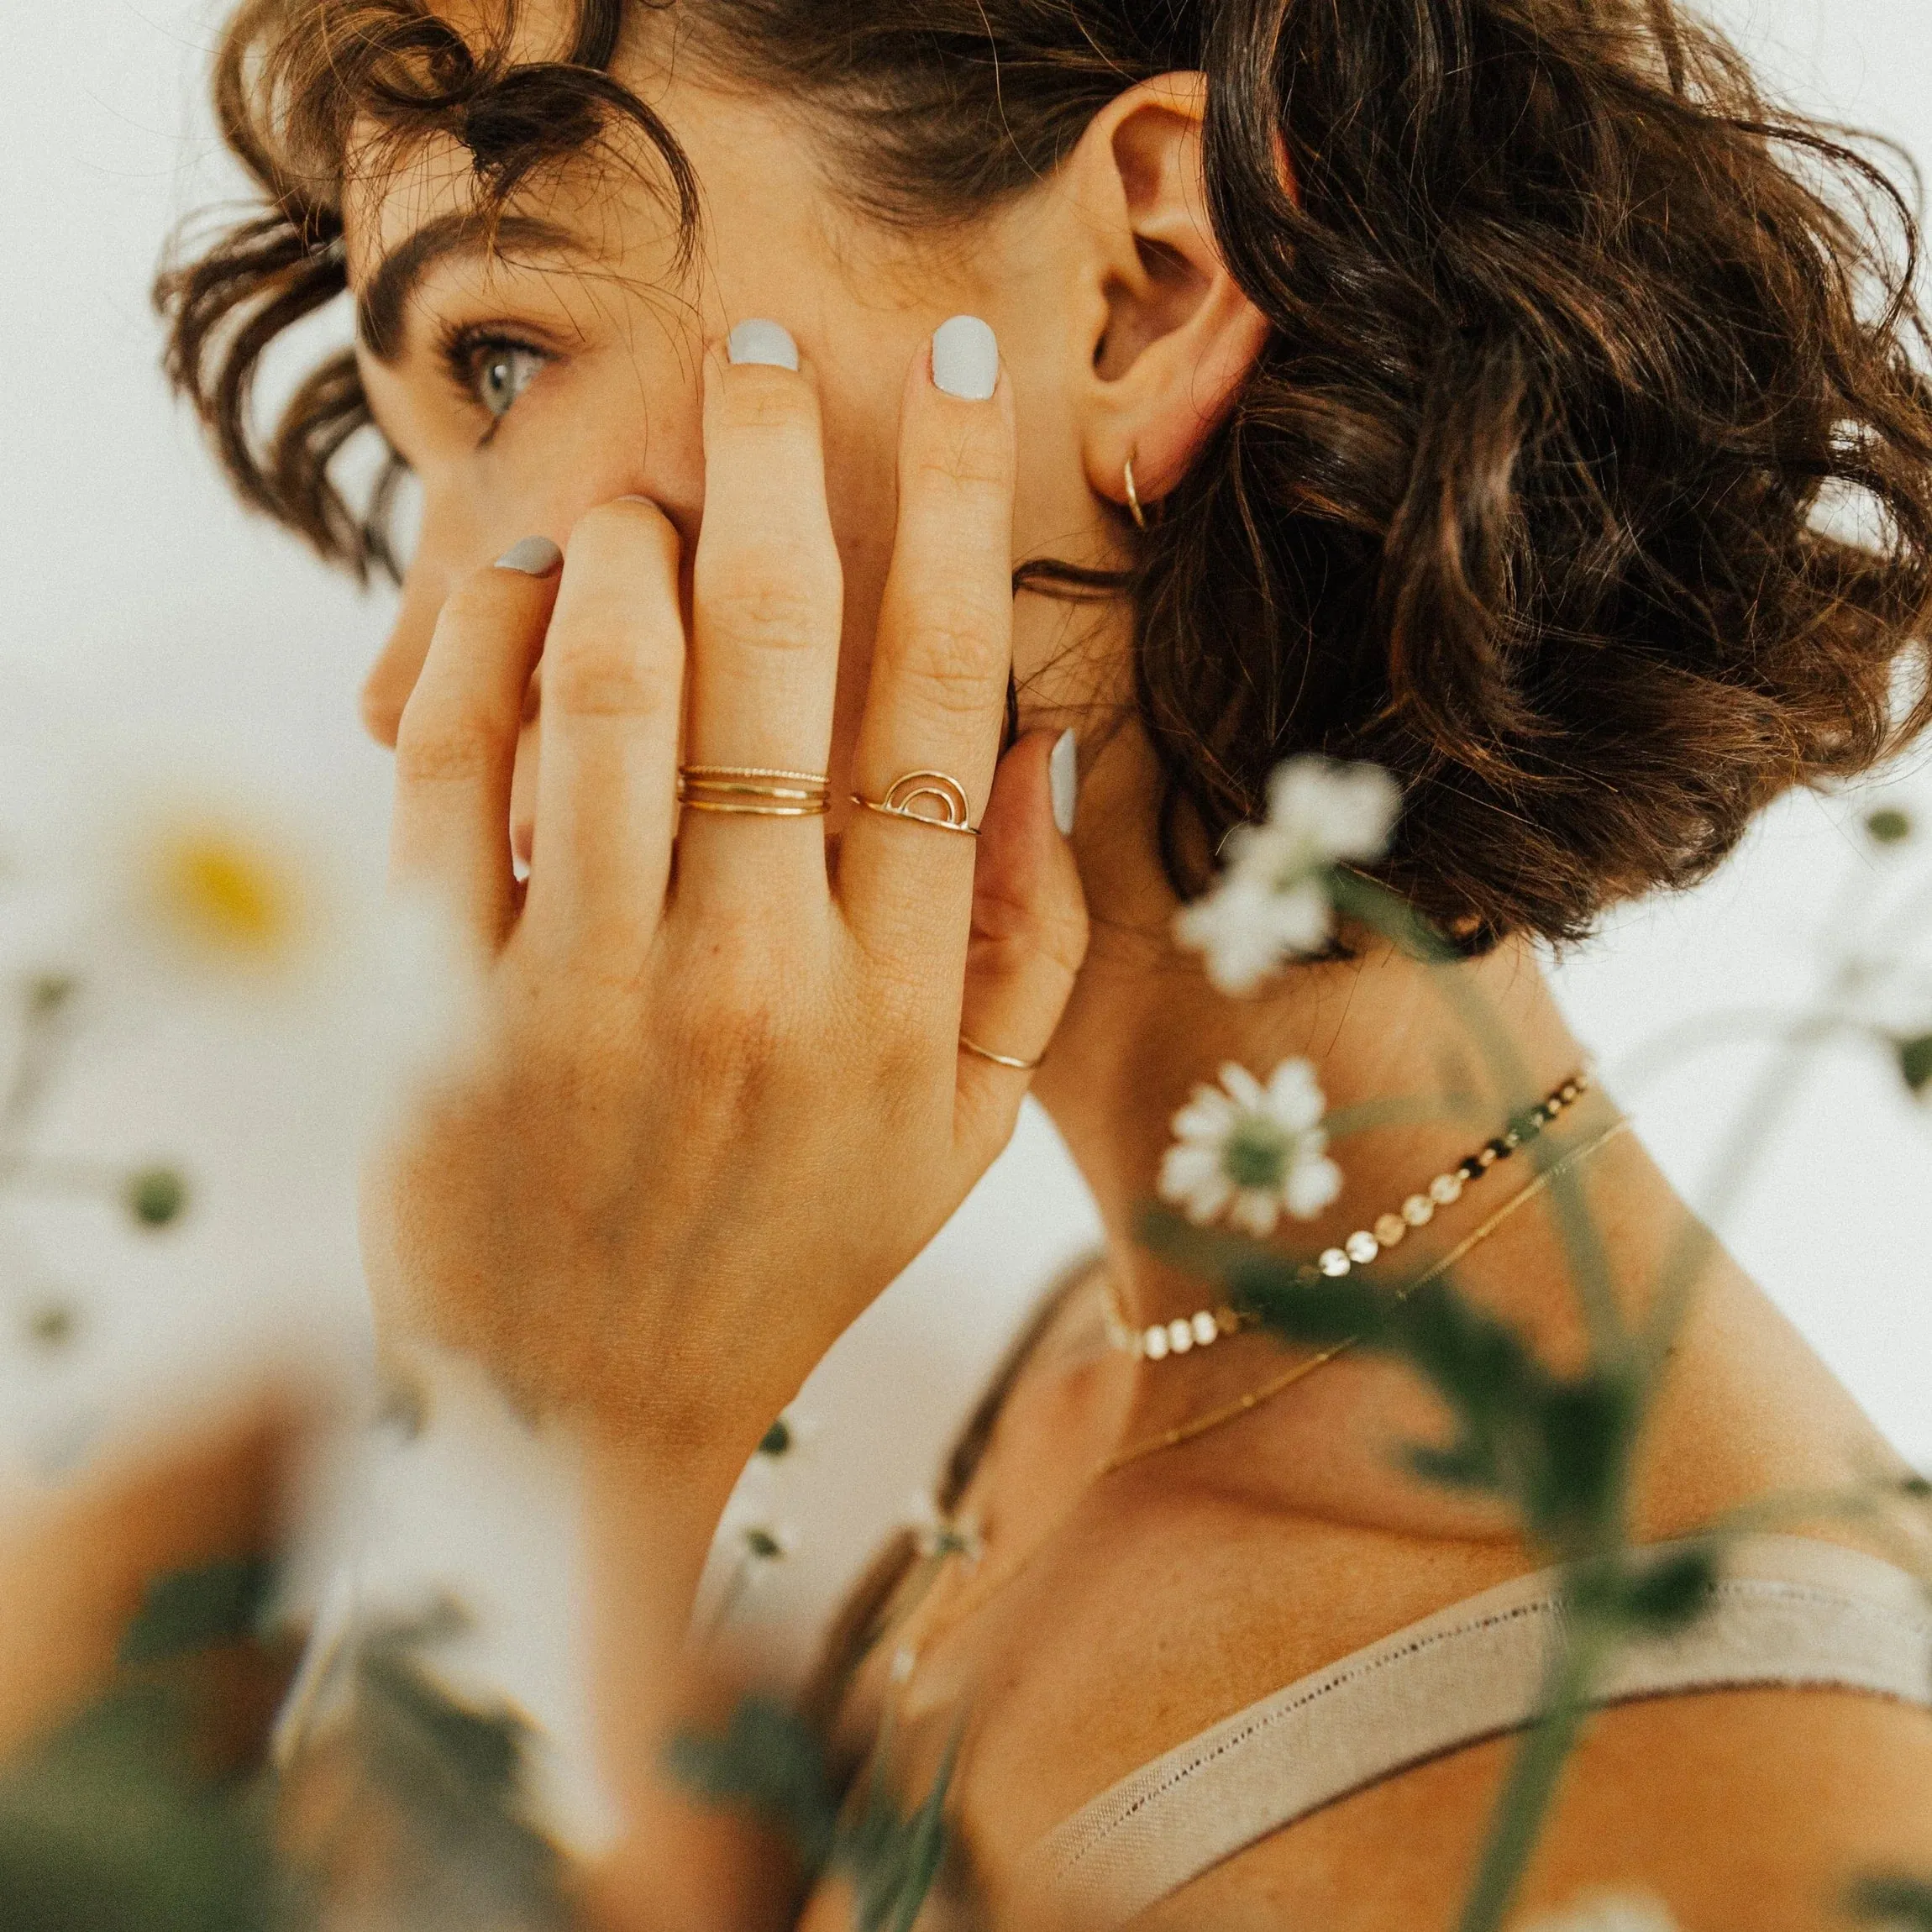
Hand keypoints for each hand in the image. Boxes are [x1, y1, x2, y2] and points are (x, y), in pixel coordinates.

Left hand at [360, 322, 1087, 1465]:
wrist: (585, 1413)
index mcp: (900, 1001)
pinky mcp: (448, 1012)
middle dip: (781, 464)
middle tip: (765, 350)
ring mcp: (594, 996)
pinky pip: (456, 779)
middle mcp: (760, 982)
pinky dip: (478, 648)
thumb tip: (1037, 734)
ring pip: (615, 689)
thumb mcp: (958, 1132)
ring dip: (626, 543)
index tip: (967, 381)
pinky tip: (510, 585)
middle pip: (784, 657)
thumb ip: (1027, 942)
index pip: (945, 700)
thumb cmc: (785, 1254)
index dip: (962, 515)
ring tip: (637, 490)